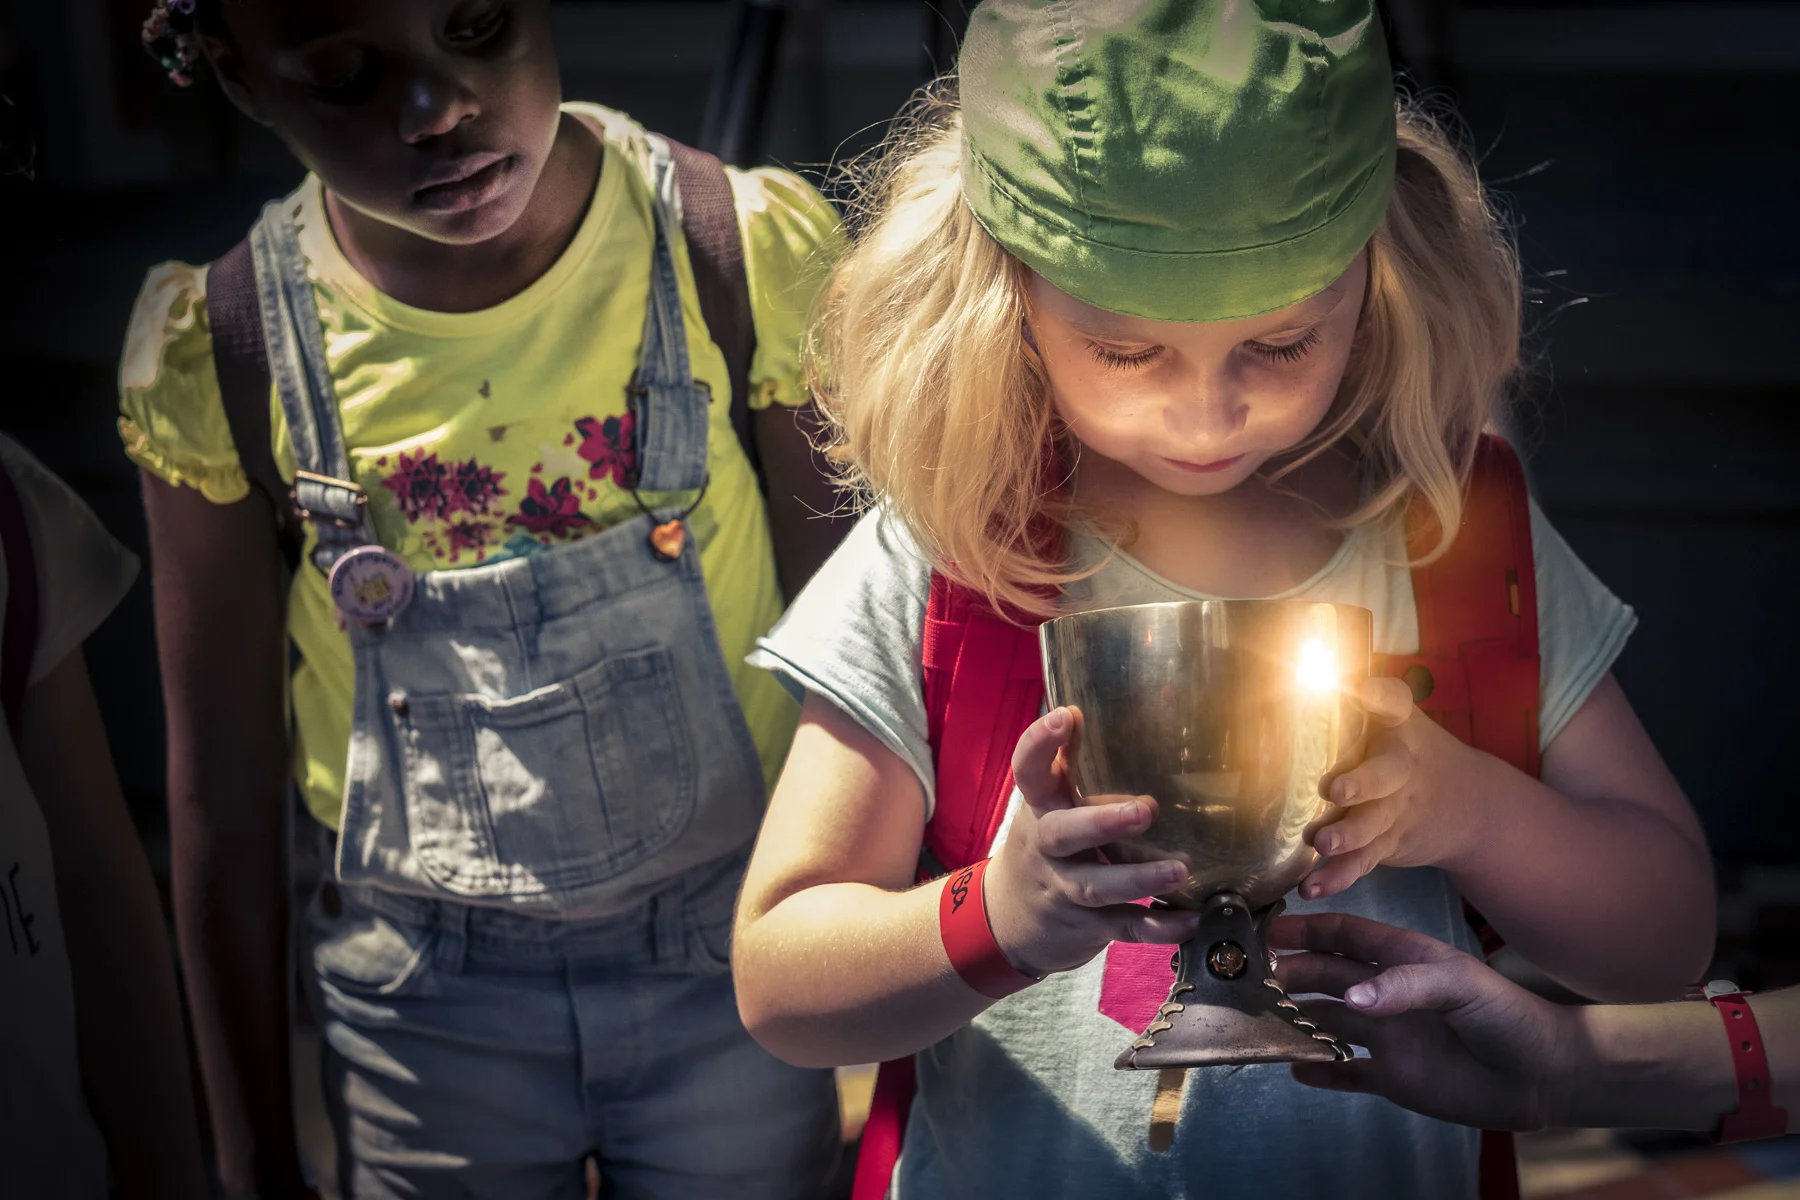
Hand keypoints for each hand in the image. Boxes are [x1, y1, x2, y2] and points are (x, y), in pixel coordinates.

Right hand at [982, 707, 1199, 976]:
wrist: (1008, 921)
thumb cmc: (1046, 846)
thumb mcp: (1048, 806)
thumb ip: (1073, 766)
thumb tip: (1111, 703)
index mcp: (1040, 808)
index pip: (1029, 771)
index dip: (1040, 743)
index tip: (1067, 715)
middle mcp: (1048, 847)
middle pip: (1063, 834)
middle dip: (1101, 822)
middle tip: (1145, 810)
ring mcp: (1065, 888)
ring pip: (1096, 886)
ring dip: (1138, 879)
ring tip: (1178, 870)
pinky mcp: (1087, 926)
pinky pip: (1124, 927)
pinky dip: (1158, 927)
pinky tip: (1190, 918)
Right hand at [1271, 913, 1579, 1129]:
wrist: (1542, 1076)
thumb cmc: (1506, 1017)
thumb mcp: (1459, 985)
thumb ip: (1404, 987)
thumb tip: (1351, 996)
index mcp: (1402, 959)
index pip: (1345, 936)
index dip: (1308, 930)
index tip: (1270, 931)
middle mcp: (1387, 995)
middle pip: (1327, 977)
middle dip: (1292, 973)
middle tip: (1254, 977)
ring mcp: (1387, 1035)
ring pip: (1329, 1022)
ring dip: (1298, 1019)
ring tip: (1262, 1019)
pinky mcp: (1393, 1076)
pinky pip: (1346, 1072)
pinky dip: (1320, 1071)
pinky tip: (1293, 1068)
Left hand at [1302, 677, 1483, 898]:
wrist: (1471, 805)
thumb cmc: (1409, 750)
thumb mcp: (1394, 719)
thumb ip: (1359, 699)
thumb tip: (1299, 660)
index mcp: (1400, 728)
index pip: (1394, 703)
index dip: (1380, 697)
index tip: (1364, 690)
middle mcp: (1401, 768)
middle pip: (1385, 774)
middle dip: (1362, 783)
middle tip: (1336, 790)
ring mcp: (1397, 810)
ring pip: (1372, 825)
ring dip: (1347, 837)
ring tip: (1321, 844)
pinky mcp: (1389, 844)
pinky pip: (1364, 862)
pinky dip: (1338, 877)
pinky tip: (1312, 887)